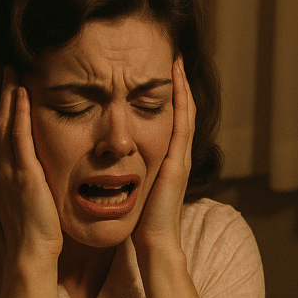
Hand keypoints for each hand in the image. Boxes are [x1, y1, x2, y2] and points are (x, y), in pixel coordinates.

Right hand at [0, 60, 62, 262]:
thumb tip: (29, 155)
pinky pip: (18, 140)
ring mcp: (7, 171)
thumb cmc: (33, 226)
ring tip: (7, 67)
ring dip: (2, 93)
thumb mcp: (23, 192)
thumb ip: (22, 169)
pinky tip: (20, 93)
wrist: (32, 251)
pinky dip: (18, 114)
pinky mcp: (24, 177)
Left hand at [132, 55, 194, 252]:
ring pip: (185, 111)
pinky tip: (176, 79)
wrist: (154, 241)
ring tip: (177, 59)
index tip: (159, 72)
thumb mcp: (135, 190)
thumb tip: (111, 163)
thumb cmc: (141, 222)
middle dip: (179, 84)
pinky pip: (182, 122)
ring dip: (182, 85)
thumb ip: (128, 175)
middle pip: (182, 111)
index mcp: (167, 161)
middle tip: (174, 56)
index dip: (168, 97)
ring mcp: (181, 156)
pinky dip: (181, 99)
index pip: (169, 121)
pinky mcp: (178, 160)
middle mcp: (177, 155)